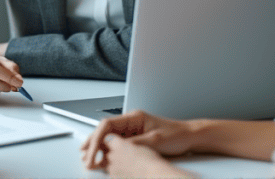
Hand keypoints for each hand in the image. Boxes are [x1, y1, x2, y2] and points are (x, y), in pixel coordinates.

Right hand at [82, 110, 199, 168]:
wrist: (190, 136)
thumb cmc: (177, 135)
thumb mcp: (155, 141)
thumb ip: (135, 144)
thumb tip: (116, 148)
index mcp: (134, 117)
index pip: (107, 124)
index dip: (96, 138)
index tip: (91, 151)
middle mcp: (131, 121)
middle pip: (105, 130)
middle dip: (93, 143)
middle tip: (85, 157)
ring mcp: (133, 129)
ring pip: (109, 136)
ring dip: (98, 146)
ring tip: (88, 157)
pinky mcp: (136, 137)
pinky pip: (117, 143)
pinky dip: (108, 150)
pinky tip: (103, 157)